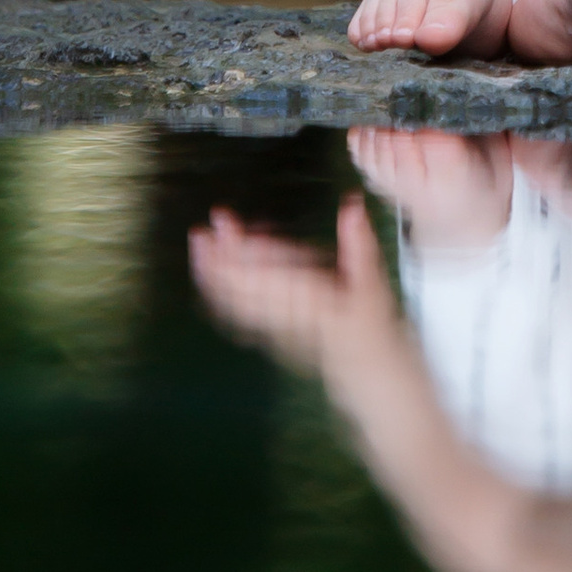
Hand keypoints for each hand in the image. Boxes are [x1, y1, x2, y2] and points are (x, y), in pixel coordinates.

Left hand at [188, 196, 405, 377]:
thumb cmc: (368, 321)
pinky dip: (220, 291)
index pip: (272, 276)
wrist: (363, 366)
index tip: (227, 229)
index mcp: (312, 300)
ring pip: (236, 302)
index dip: (246, 252)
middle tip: (199, 234)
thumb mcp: (372, 281)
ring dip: (213, 274)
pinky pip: (237, 311)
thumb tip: (352, 205)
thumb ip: (359, 244)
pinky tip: (208, 272)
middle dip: (220, 261)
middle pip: (246, 289)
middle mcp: (286, 315)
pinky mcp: (265, 326)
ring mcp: (272, 324)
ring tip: (199, 245)